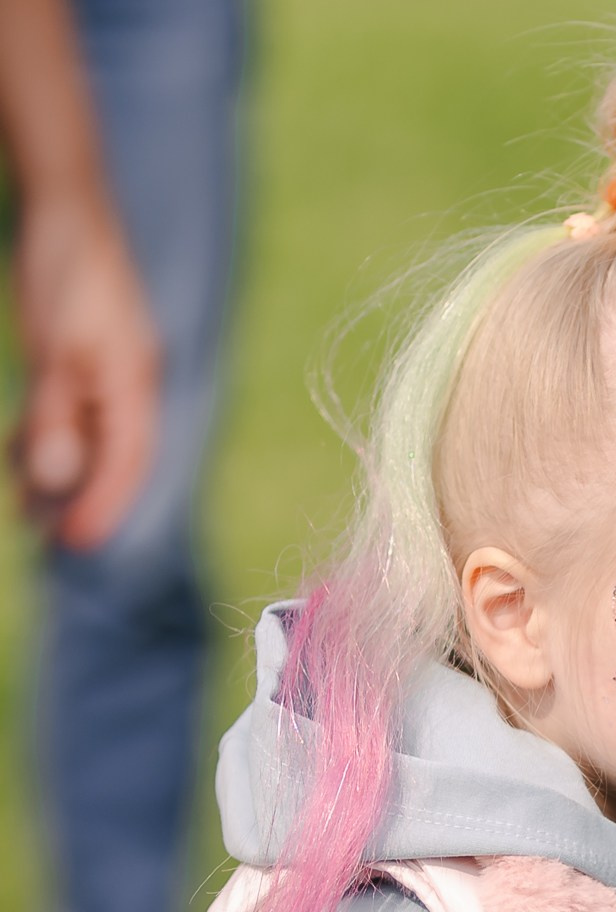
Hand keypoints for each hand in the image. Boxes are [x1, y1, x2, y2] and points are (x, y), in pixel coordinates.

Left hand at [9, 192, 159, 548]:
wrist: (66, 205)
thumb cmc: (67, 272)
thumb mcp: (56, 349)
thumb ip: (57, 415)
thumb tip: (58, 480)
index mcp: (135, 383)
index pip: (129, 460)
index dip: (106, 505)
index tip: (78, 544)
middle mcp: (130, 382)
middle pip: (116, 456)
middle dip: (85, 500)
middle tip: (49, 539)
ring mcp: (109, 368)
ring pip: (93, 436)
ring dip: (64, 474)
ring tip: (27, 506)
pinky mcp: (85, 355)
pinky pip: (75, 412)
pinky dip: (52, 439)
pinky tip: (22, 453)